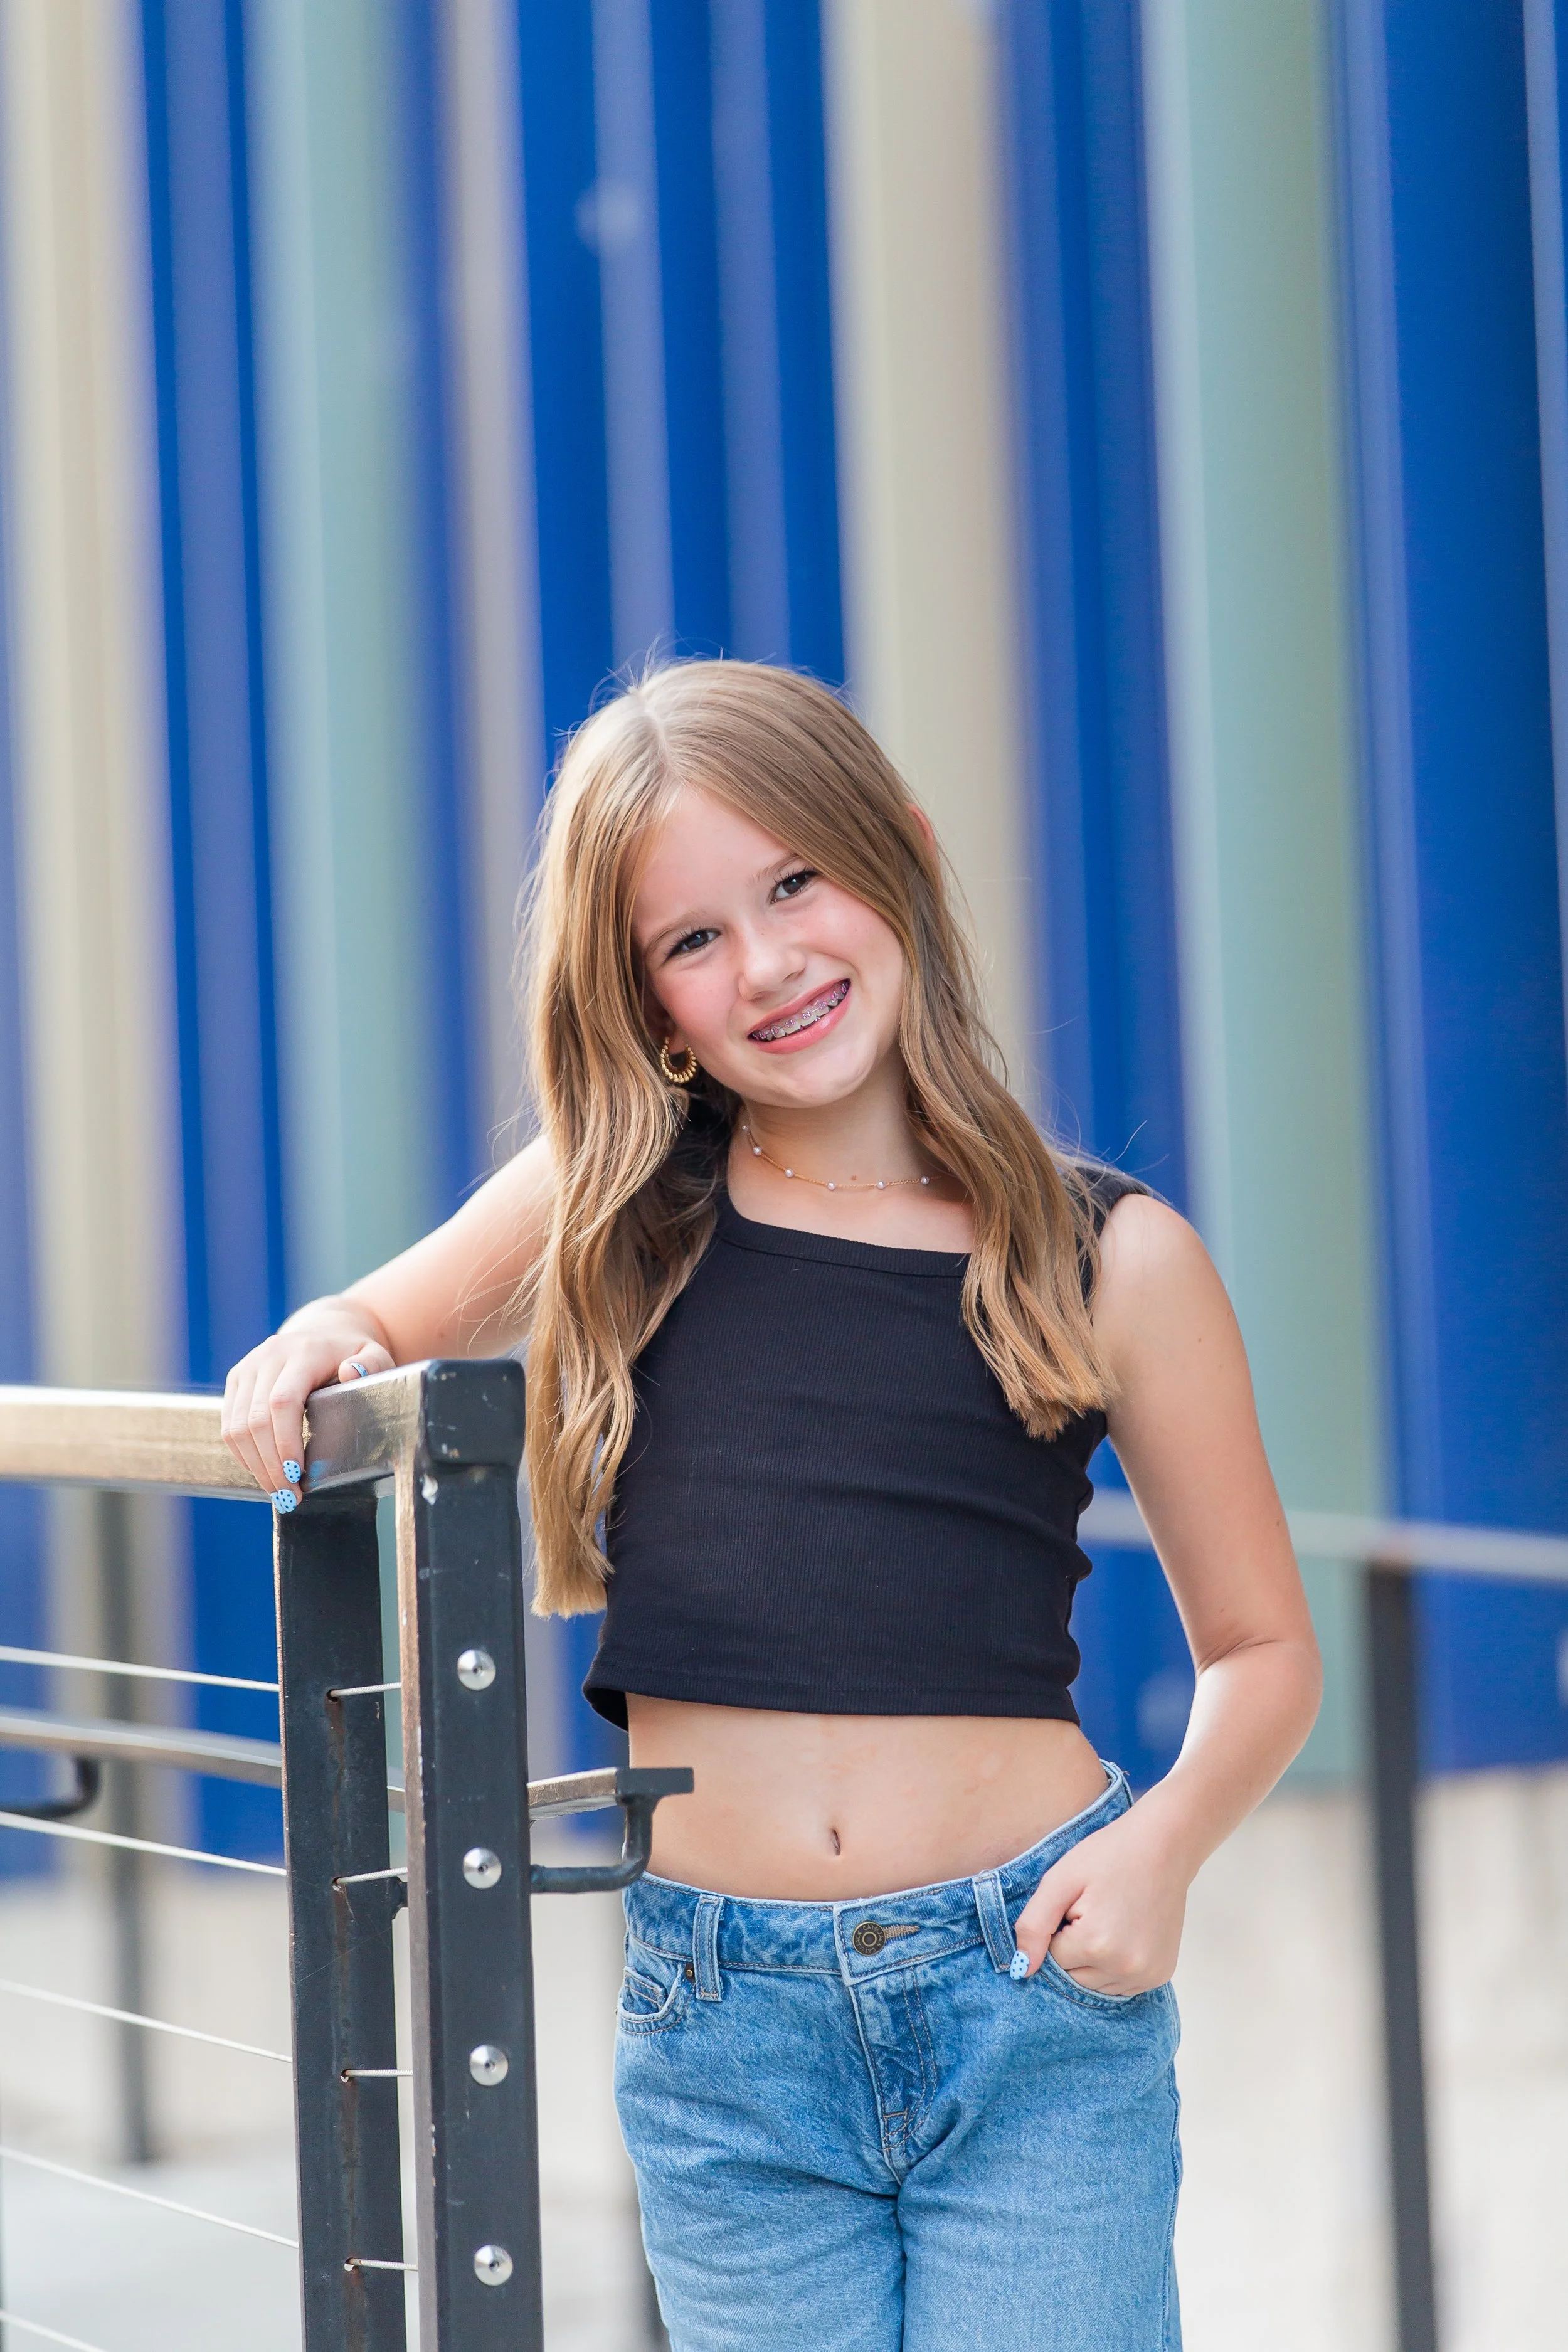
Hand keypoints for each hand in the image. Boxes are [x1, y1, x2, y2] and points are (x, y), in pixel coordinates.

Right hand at [222, 1315, 393, 1500]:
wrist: (325, 1331)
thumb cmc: (353, 1353)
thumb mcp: (374, 1354)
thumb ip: (371, 1364)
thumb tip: (352, 1372)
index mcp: (303, 1353)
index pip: (283, 1402)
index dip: (285, 1442)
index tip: (297, 1475)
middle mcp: (269, 1356)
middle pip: (256, 1419)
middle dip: (271, 1464)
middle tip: (289, 1496)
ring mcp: (248, 1367)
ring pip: (236, 1426)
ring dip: (255, 1465)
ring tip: (277, 1490)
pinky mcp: (236, 1379)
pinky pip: (228, 1424)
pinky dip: (243, 1453)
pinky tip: (263, 1470)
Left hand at [1011, 1806, 1188, 1995]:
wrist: (1164, 1845)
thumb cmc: (1110, 1855)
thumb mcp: (1060, 1879)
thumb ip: (1034, 1925)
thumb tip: (1021, 1969)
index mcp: (1096, 1944)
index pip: (1052, 1959)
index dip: (1058, 1928)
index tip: (1076, 1904)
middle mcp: (1125, 1968)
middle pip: (1073, 1977)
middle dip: (1073, 1948)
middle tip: (1092, 1910)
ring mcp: (1147, 1975)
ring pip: (1095, 1985)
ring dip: (1092, 1961)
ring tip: (1109, 1920)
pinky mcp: (1160, 1974)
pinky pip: (1120, 1985)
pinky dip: (1114, 1967)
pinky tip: (1123, 1933)